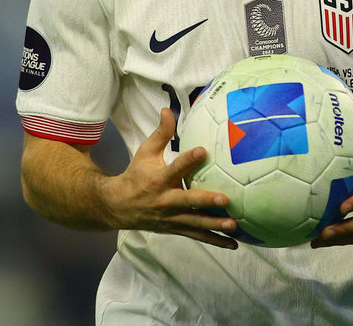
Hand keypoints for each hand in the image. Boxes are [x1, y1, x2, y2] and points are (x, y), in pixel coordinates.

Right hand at [103, 108, 238, 248]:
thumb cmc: (136, 175)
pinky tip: (234, 244)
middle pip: (188, 201)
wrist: (118, 207)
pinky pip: (198, 236)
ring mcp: (171, 218)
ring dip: (215, 225)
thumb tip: (169, 109)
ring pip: (195, 223)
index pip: (175, 168)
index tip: (203, 151)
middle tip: (225, 199)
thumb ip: (160, 133)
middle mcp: (165, 201)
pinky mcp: (176, 229)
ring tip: (234, 225)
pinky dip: (215, 241)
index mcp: (158, 180)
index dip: (188, 160)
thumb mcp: (145, 152)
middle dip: (206, 201)